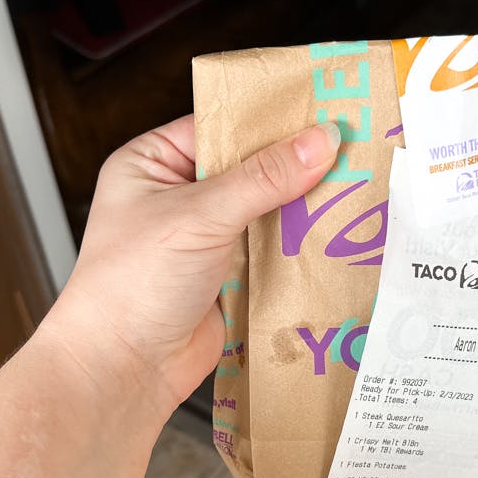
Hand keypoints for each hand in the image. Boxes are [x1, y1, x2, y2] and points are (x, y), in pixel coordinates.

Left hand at [38, 116, 339, 413]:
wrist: (124, 369)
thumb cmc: (134, 283)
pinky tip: (334, 231)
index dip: (269, 118)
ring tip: (353, 185)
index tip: (322, 109)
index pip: (220, 124)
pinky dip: (299, 243)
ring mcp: (204, 237)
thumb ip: (264, 178)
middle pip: (249, 166)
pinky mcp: (228, 275)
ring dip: (301, 205)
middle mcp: (177, 196)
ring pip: (265, 209)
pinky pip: (272, 248)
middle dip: (294, 164)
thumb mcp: (200, 215)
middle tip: (350, 148)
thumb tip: (320, 141)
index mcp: (152, 163)